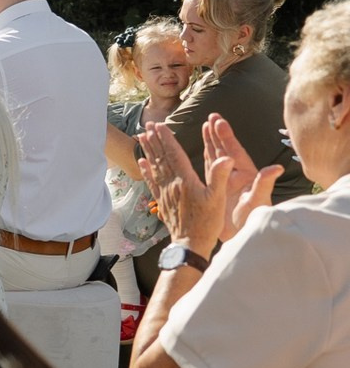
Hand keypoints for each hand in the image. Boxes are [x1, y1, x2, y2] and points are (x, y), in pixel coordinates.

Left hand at [141, 115, 278, 253]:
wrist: (190, 243)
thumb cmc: (207, 222)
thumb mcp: (218, 198)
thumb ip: (219, 176)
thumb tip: (226, 157)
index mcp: (185, 181)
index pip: (174, 154)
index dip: (167, 138)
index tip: (160, 125)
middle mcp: (171, 184)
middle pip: (161, 157)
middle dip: (154, 140)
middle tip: (148, 125)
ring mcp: (164, 192)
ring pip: (154, 167)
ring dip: (148, 150)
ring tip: (141, 137)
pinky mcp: (162, 201)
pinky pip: (151, 182)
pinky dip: (146, 170)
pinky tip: (141, 162)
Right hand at [203, 113, 281, 233]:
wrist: (242, 237)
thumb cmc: (252, 220)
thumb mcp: (258, 202)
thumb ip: (265, 184)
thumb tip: (277, 168)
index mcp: (245, 175)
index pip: (234, 151)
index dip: (226, 136)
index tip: (218, 121)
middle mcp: (235, 175)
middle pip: (224, 150)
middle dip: (217, 134)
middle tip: (211, 117)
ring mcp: (226, 181)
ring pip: (215, 157)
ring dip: (209, 142)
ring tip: (204, 126)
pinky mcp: (216, 189)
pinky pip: (206, 170)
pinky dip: (201, 159)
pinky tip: (199, 151)